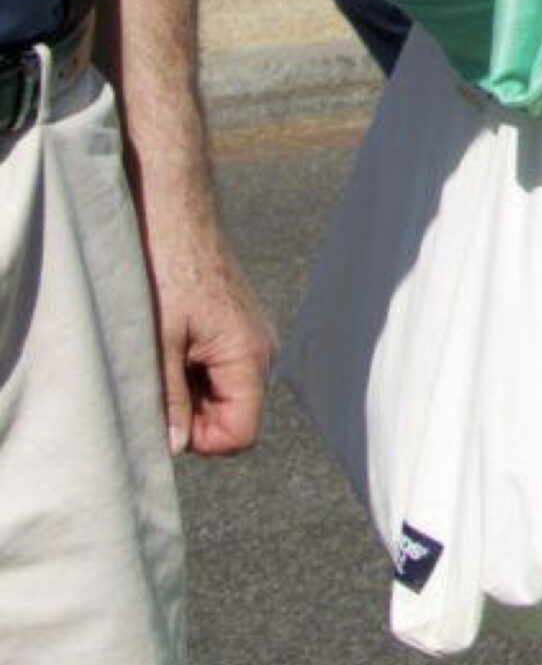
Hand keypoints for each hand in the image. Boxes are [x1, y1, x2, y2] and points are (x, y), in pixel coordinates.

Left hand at [145, 219, 276, 457]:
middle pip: (234, 417)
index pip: (240, 434)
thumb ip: (170, 401)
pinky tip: (171, 344)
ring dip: (190, 392)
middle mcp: (262, 351)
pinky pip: (221, 371)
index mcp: (249, 357)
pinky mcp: (238, 328)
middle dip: (193, 416)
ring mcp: (252, 338)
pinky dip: (193, 371)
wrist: (175, 217)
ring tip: (161, 358)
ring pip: (225, 394)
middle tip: (155, 385)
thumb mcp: (159, 345)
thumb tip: (175, 447)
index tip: (164, 419)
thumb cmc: (167, 273)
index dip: (200, 440)